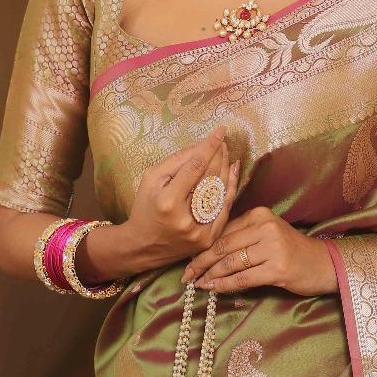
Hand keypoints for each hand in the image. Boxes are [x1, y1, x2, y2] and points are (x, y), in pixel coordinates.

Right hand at [117, 126, 241, 271]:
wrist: (143, 245)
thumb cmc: (146, 207)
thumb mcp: (151, 179)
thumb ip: (176, 161)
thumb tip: (201, 145)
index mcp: (168, 201)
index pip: (195, 167)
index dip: (209, 147)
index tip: (220, 131)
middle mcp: (186, 218)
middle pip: (210, 179)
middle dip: (218, 157)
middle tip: (222, 142)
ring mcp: (199, 231)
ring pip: (220, 193)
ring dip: (226, 170)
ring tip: (226, 154)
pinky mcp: (208, 240)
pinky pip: (224, 210)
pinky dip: (230, 189)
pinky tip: (233, 173)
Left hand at [182, 206, 337, 296]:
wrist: (323, 264)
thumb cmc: (291, 251)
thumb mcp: (267, 234)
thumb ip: (241, 236)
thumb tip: (206, 251)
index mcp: (259, 214)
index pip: (223, 231)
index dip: (202, 247)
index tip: (187, 260)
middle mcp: (265, 227)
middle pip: (222, 246)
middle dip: (200, 263)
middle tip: (185, 276)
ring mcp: (273, 247)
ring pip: (230, 263)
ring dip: (210, 276)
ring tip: (198, 284)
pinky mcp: (278, 269)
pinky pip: (243, 278)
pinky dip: (225, 286)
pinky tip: (214, 290)